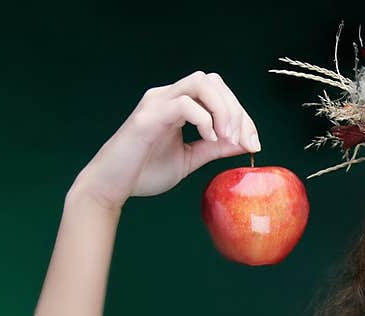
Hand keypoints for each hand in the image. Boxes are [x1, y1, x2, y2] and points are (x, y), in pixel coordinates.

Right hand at [68, 70, 260, 212]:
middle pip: (213, 81)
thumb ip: (215, 148)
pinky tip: (209, 140)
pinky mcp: (148, 116)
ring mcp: (157, 102)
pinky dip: (204, 119)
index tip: (253, 143)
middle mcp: (167, 96)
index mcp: (178, 104)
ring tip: (227, 137)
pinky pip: (185, 104)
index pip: (218, 93)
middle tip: (245, 141)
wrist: (111, 186)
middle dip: (237, 110)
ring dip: (223, 109)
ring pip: (201, 83)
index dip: (242, 115)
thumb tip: (245, 143)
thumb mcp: (190, 159)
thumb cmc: (145, 172)